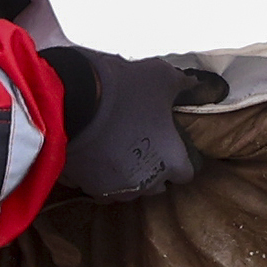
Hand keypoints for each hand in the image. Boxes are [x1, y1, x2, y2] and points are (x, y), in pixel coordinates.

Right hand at [17, 0, 222, 200]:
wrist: (73, 100)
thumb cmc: (126, 89)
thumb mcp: (161, 76)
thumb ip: (181, 84)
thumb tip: (193, 85)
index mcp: (171, 160)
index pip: (185, 173)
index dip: (180, 157)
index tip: (170, 142)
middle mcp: (145, 183)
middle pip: (156, 185)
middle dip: (153, 169)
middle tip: (143, 143)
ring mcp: (114, 189)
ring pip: (127, 190)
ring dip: (126, 175)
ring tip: (117, 151)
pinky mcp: (85, 187)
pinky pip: (98, 187)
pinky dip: (99, 176)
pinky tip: (95, 156)